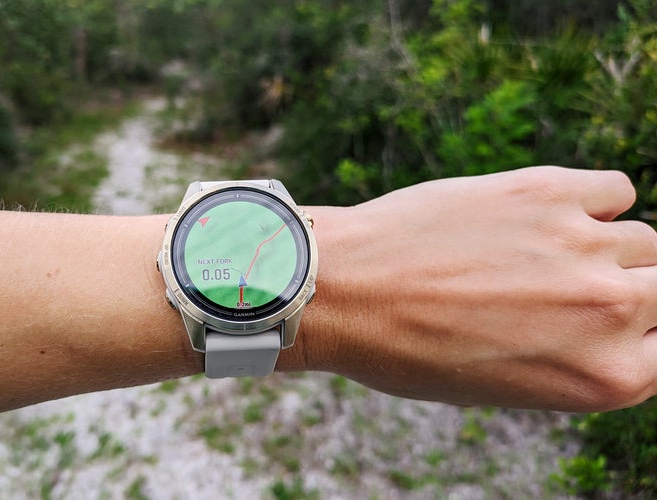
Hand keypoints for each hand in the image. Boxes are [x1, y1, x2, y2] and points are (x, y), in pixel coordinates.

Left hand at [307, 166, 656, 410]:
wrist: (347, 290)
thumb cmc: (411, 350)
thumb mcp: (505, 383)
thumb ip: (576, 356)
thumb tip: (612, 319)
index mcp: (606, 378)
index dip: (641, 335)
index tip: (614, 321)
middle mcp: (611, 311)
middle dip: (633, 292)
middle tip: (574, 289)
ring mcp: (585, 245)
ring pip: (641, 239)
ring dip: (602, 248)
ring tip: (539, 254)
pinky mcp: (551, 191)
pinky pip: (616, 189)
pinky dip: (593, 201)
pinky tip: (545, 214)